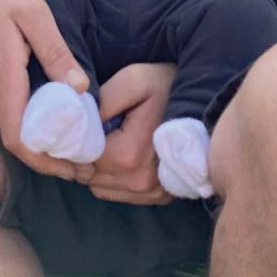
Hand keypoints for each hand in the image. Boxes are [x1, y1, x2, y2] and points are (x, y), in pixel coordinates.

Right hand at [0, 0, 88, 178]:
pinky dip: (23, 121)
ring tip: (70, 140)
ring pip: (7, 124)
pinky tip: (44, 114)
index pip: (19, 138)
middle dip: (49, 156)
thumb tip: (81, 89)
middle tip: (83, 161)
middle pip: (16, 138)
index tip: (75, 169)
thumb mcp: (34, 14)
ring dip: (37, 139)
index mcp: (1, 77)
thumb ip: (56, 52)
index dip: (46, 161)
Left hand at [83, 63, 175, 204]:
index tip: (69, 125)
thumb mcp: (133, 80)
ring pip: (100, 187)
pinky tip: (118, 150)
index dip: (71, 141)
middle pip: (88, 176)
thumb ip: (101, 100)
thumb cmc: (168, 85)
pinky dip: (111, 177)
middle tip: (83, 129)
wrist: (207, 101)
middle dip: (80, 155)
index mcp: (128, 156)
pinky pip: (118, 193)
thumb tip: (75, 120)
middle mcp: (140, 182)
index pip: (80, 159)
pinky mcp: (159, 196)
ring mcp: (152, 193)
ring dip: (95, 167)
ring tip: (104, 137)